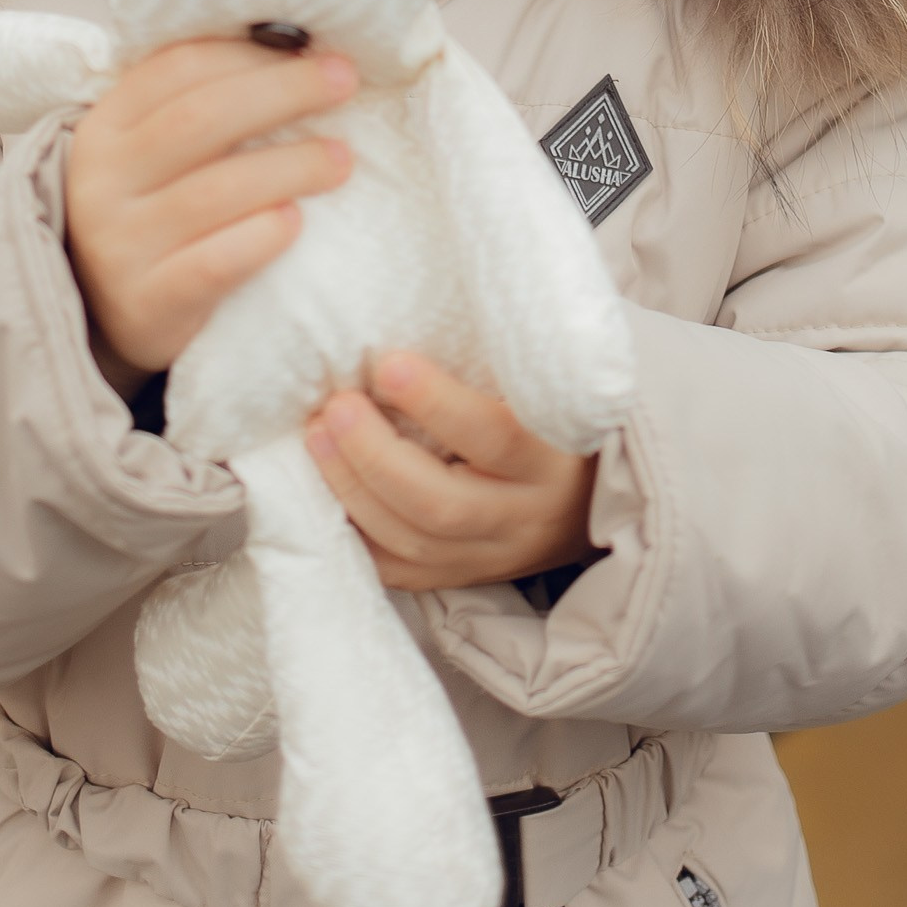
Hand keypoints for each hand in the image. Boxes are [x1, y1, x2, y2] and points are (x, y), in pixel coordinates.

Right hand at [63, 37, 355, 390]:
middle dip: (282, 92)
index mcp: (106, 127)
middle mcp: (103, 181)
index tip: (315, 50)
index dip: (250, 54)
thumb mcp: (154, 153)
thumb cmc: (155, 211)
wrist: (111, 310)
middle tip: (343, 83)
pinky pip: (211, 264)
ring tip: (341, 159)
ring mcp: (120, 245)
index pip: (178, 69)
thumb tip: (300, 55)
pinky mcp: (147, 302)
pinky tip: (295, 222)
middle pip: (199, 119)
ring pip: (212, 192)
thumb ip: (204, 107)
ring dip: (290, 167)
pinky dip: (259, 237)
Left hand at [305, 353, 596, 592]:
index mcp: (553, 460)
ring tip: (316, 438)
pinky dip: (355, 533)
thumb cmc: (555, 422)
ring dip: (352, 490)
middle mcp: (524, 518)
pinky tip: (323, 492)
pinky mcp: (460, 578)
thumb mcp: (546, 392)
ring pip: (412, 542)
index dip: (435, 403)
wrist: (590, 501)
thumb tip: (404, 329)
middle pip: (439, 504)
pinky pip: (397, 571)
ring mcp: (491, 557)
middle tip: (334, 407)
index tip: (387, 364)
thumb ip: (495, 366)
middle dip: (374, 455)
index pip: (493, 436)